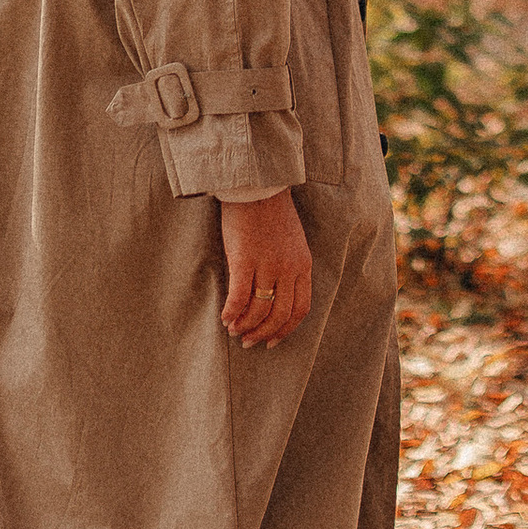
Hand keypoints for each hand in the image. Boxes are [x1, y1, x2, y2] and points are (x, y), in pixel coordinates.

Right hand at [218, 186, 310, 349]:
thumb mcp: (292, 242)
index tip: (272, 342)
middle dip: (264, 334)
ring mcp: (268, 264)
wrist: (258, 185)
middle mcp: (289, 268)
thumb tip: (274, 296)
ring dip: (246, 326)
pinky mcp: (244, 259)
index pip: (300, 309)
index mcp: (303, 265)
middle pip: (280, 315)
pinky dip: (232, 312)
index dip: (285, 330)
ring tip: (234, 331)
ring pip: (260, 309)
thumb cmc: (271, 212)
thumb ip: (288, 268)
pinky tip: (224, 319)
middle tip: (248, 343)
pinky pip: (240, 296)